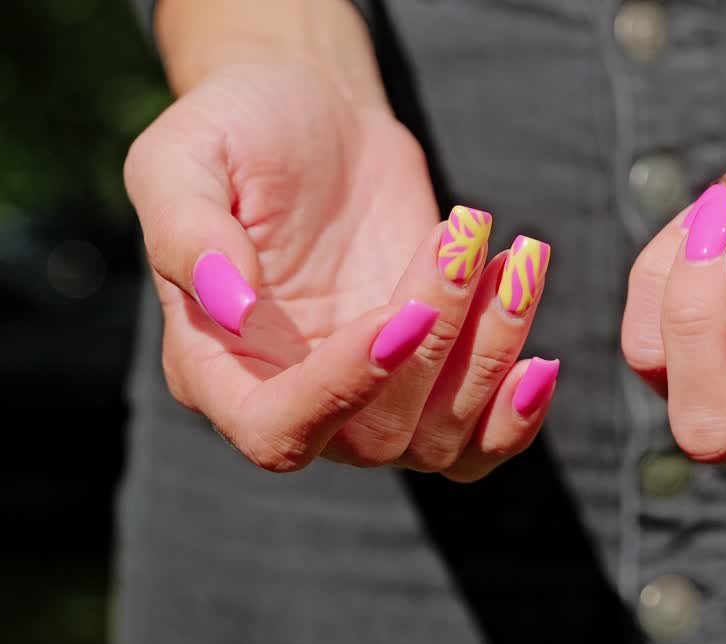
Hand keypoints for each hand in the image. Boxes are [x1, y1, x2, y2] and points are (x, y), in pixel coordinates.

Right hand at [124, 63, 556, 480]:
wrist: (314, 115)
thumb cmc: (238, 129)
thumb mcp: (184, 157)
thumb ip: (189, 232)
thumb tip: (235, 306)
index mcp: (216, 368)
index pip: (276, 430)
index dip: (343, 391)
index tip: (403, 313)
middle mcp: (291, 400)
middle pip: (376, 436)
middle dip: (438, 341)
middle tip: (466, 229)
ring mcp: (366, 397)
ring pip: (439, 440)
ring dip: (492, 355)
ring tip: (518, 256)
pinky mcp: (426, 380)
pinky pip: (478, 444)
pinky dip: (516, 417)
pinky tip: (541, 360)